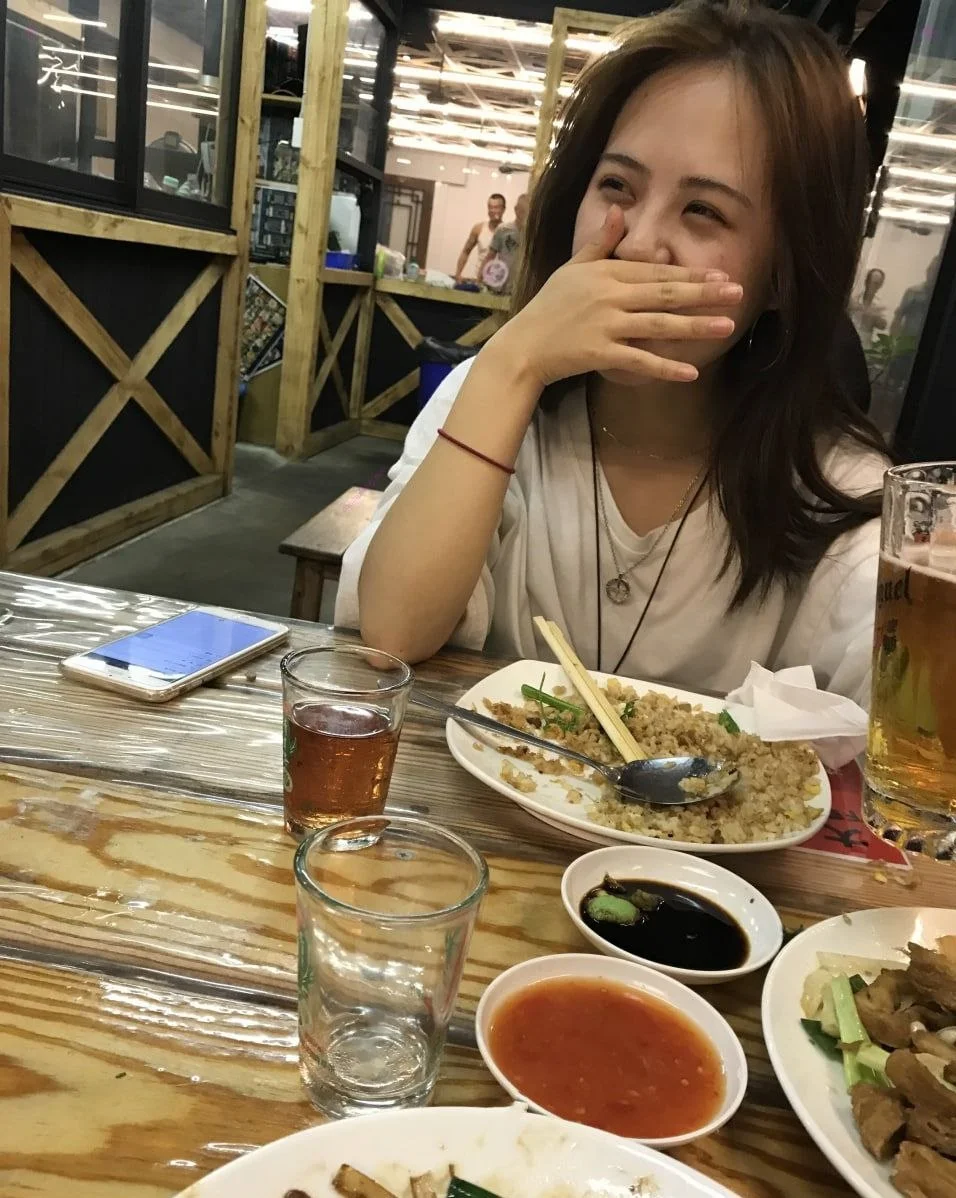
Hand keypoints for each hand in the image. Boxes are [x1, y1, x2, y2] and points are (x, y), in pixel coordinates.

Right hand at [495, 206, 742, 385]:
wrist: (523, 346)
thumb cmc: (548, 306)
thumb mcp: (573, 267)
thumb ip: (601, 241)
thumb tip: (619, 209)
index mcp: (606, 273)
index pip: (656, 273)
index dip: (690, 275)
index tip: (720, 276)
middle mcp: (610, 296)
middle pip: (664, 294)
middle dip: (704, 294)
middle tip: (738, 293)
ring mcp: (605, 325)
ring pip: (658, 325)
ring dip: (694, 326)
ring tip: (727, 326)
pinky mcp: (599, 353)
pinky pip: (639, 362)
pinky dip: (665, 368)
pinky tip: (691, 373)